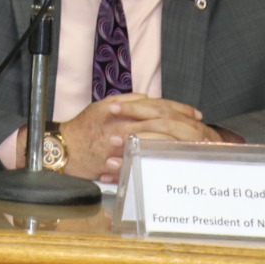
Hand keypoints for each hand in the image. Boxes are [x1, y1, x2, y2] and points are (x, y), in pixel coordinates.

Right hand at [60, 94, 207, 181]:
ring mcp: (119, 147)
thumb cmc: (82, 128)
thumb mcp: (101, 106)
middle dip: (185, 127)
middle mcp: (121, 127)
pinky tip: (173, 164)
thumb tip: (148, 98)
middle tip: (202, 131)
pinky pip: (141, 163)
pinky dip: (158, 163)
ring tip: (194, 147)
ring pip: (155, 144)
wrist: (62, 149)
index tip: (196, 114)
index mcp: (120, 112)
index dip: (179, 109)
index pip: (156, 106)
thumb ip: (126, 101)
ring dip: (176, 145)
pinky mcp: (116, 165)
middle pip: (161, 125)